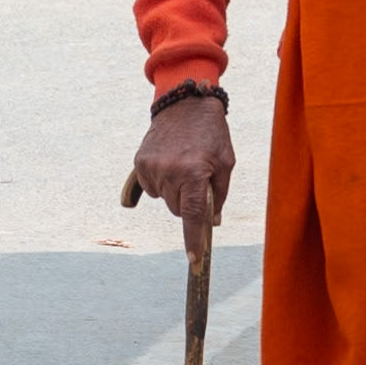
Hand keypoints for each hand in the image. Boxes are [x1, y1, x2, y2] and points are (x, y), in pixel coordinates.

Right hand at [133, 95, 234, 261]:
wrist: (185, 104)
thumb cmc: (212, 135)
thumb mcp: (225, 163)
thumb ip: (219, 195)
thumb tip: (212, 223)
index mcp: (194, 173)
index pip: (193, 215)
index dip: (194, 240)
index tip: (195, 261)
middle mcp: (170, 172)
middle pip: (179, 211)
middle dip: (189, 202)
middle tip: (197, 179)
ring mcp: (152, 167)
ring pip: (165, 200)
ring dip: (175, 191)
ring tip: (184, 165)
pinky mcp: (140, 162)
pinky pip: (151, 188)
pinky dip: (161, 182)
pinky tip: (169, 163)